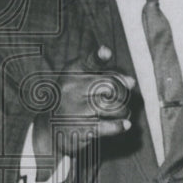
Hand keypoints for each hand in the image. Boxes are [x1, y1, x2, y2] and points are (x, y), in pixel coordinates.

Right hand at [32, 45, 134, 174]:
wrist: (51, 130)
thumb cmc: (75, 102)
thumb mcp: (85, 85)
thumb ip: (108, 78)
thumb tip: (131, 82)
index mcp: (71, 73)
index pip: (88, 62)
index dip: (99, 57)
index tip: (106, 52)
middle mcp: (70, 89)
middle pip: (110, 86)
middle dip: (123, 94)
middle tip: (123, 100)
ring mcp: (73, 109)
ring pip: (112, 106)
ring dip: (124, 111)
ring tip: (124, 113)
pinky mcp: (78, 129)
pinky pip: (106, 126)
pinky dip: (119, 126)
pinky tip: (126, 125)